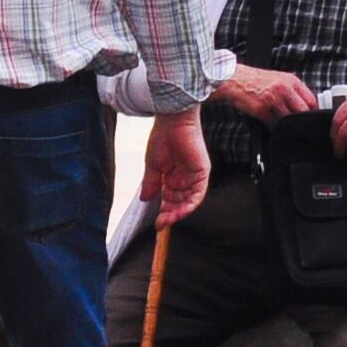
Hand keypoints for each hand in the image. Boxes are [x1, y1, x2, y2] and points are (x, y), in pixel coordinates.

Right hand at [142, 108, 210, 225]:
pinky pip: (198, 194)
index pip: (170, 199)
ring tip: (167, 220)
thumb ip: (150, 183)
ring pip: (189, 201)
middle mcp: (184, 178)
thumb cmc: (161, 138)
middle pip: (180, 202)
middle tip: (161, 224)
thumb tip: (144, 199)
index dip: (164, 211)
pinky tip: (180, 212)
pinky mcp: (202, 173)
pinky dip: (190, 204)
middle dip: (171, 215)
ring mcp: (194, 176)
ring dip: (179, 212)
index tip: (156, 222)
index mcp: (172, 176)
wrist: (172, 122)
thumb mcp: (152, 165)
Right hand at [215, 64, 319, 123]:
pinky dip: (273, 125)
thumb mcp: (280, 79)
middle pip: (302, 111)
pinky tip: (270, 121)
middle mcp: (284, 89)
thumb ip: (294, 91)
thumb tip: (308, 107)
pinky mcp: (261, 109)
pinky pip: (273, 123)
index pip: (311, 100)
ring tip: (282, 122)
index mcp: (291, 81)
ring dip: (286, 124)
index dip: (312, 111)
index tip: (310, 118)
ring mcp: (272, 99)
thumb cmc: (258, 81)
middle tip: (298, 125)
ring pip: (288, 119)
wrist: (235, 79)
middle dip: (301, 120)